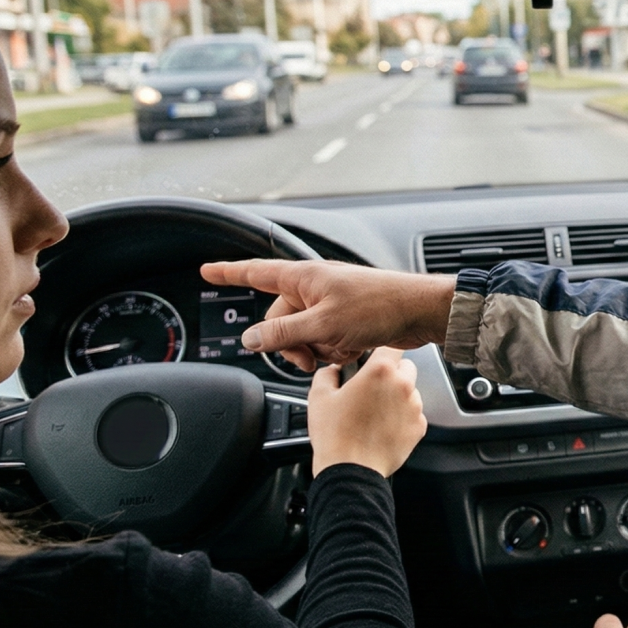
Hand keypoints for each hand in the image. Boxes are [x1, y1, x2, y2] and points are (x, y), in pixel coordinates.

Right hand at [200, 260, 455, 371]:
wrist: (419, 313)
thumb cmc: (378, 306)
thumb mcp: (323, 324)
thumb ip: (283, 333)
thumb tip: (251, 338)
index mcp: (304, 278)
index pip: (256, 273)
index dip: (230, 273)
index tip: (207, 270)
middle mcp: (314, 288)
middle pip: (279, 319)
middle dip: (292, 343)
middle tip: (310, 358)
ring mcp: (330, 305)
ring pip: (303, 335)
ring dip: (318, 349)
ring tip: (341, 349)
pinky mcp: (346, 321)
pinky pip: (325, 341)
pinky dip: (335, 350)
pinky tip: (354, 349)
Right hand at [307, 347, 426, 476]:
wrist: (350, 471)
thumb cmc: (335, 436)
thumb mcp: (319, 396)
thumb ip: (329, 373)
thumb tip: (335, 369)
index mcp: (380, 372)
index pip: (392, 346)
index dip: (383, 351)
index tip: (376, 357)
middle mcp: (402, 386)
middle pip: (405, 367)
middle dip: (391, 373)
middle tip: (370, 389)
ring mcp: (414, 407)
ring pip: (411, 391)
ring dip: (397, 396)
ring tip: (374, 412)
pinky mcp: (419, 427)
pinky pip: (413, 413)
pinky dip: (402, 416)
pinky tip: (382, 426)